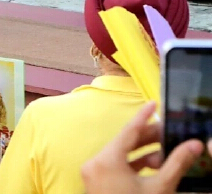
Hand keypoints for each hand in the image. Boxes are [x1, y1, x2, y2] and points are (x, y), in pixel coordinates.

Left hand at [80, 102, 206, 193]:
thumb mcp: (161, 187)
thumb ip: (177, 163)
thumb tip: (194, 144)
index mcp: (107, 160)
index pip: (128, 130)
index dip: (143, 116)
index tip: (154, 103)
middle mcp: (95, 162)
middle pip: (125, 142)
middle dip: (148, 137)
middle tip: (169, 131)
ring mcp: (93, 173)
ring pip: (121, 154)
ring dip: (144, 153)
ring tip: (166, 154)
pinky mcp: (96, 182)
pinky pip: (115, 165)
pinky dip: (133, 164)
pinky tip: (154, 167)